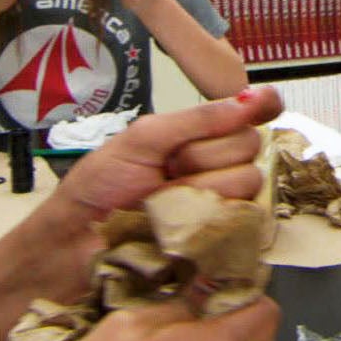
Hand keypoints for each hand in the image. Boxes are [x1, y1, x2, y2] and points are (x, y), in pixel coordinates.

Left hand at [34, 87, 282, 293]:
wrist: (77, 241)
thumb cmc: (99, 187)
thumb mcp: (144, 138)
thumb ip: (197, 118)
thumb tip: (249, 99)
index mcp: (201, 134)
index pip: (251, 111)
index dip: (263, 105)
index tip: (264, 104)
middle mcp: (219, 164)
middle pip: (250, 143)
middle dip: (205, 154)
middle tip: (167, 168)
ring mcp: (224, 200)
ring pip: (247, 179)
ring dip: (201, 188)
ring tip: (166, 200)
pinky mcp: (224, 237)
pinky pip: (242, 216)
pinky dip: (209, 215)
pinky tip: (182, 221)